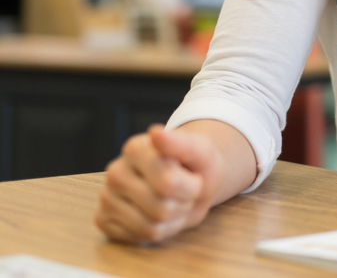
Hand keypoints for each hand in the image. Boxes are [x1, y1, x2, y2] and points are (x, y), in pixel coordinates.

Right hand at [95, 125, 223, 243]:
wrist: (191, 180)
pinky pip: (138, 238)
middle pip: (160, 209)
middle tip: (184, 192)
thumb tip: (156, 132)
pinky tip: (159, 215)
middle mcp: (115, 171)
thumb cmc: (196, 165)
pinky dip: (158, 232)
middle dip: (182, 205)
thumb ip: (181, 143)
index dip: (191, 187)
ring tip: (173, 202)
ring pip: (150, 227)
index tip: (192, 176)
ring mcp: (106, 196)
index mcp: (136, 148)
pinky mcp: (103, 219)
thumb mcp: (201, 151)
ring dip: (173, 220)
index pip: (168, 184)